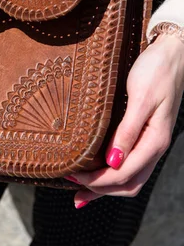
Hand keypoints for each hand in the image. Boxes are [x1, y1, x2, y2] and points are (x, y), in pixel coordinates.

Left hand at [67, 34, 183, 207]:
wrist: (172, 54)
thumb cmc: (156, 71)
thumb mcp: (140, 99)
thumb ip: (127, 131)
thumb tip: (113, 162)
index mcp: (155, 141)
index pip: (124, 174)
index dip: (98, 182)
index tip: (73, 177)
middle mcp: (154, 146)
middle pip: (129, 183)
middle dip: (101, 191)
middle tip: (73, 191)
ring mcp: (151, 142)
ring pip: (131, 177)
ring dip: (107, 188)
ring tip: (81, 191)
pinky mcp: (145, 134)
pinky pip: (131, 163)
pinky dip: (113, 174)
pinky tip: (99, 171)